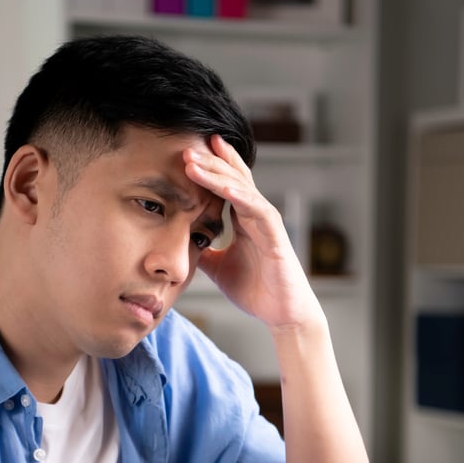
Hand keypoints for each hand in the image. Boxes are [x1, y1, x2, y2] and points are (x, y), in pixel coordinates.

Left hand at [182, 136, 321, 332]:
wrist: (282, 315)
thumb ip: (204, 252)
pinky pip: (257, 210)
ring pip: (241, 189)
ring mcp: (267, 223)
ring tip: (193, 162)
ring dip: (217, 174)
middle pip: (232, 179)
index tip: (187, 153)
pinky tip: (223, 187)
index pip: (226, 185)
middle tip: (185, 147)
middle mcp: (256, 216)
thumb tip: (181, 245)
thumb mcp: (219, 268)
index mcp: (243, 221)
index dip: (210, 168)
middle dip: (210, 162)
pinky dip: (240, 197)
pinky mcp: (275, 236)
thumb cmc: (257, 291)